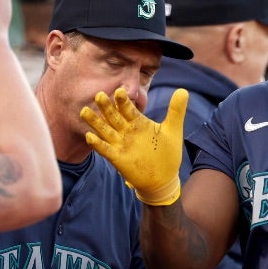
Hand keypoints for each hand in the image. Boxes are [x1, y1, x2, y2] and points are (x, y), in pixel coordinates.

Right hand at [81, 87, 187, 205]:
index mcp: (138, 122)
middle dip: (107, 107)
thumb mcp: (173, 130)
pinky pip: (105, 150)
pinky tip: (89, 136)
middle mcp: (127, 131)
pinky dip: (97, 144)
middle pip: (114, 117)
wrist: (164, 178)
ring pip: (105, 130)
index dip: (124, 101)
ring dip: (95, 122)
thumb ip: (176, 110)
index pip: (128, 109)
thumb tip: (183, 90)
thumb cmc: (167, 153)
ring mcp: (121, 144)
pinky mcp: (117, 158)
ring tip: (85, 111)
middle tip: (100, 95)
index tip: (120, 90)